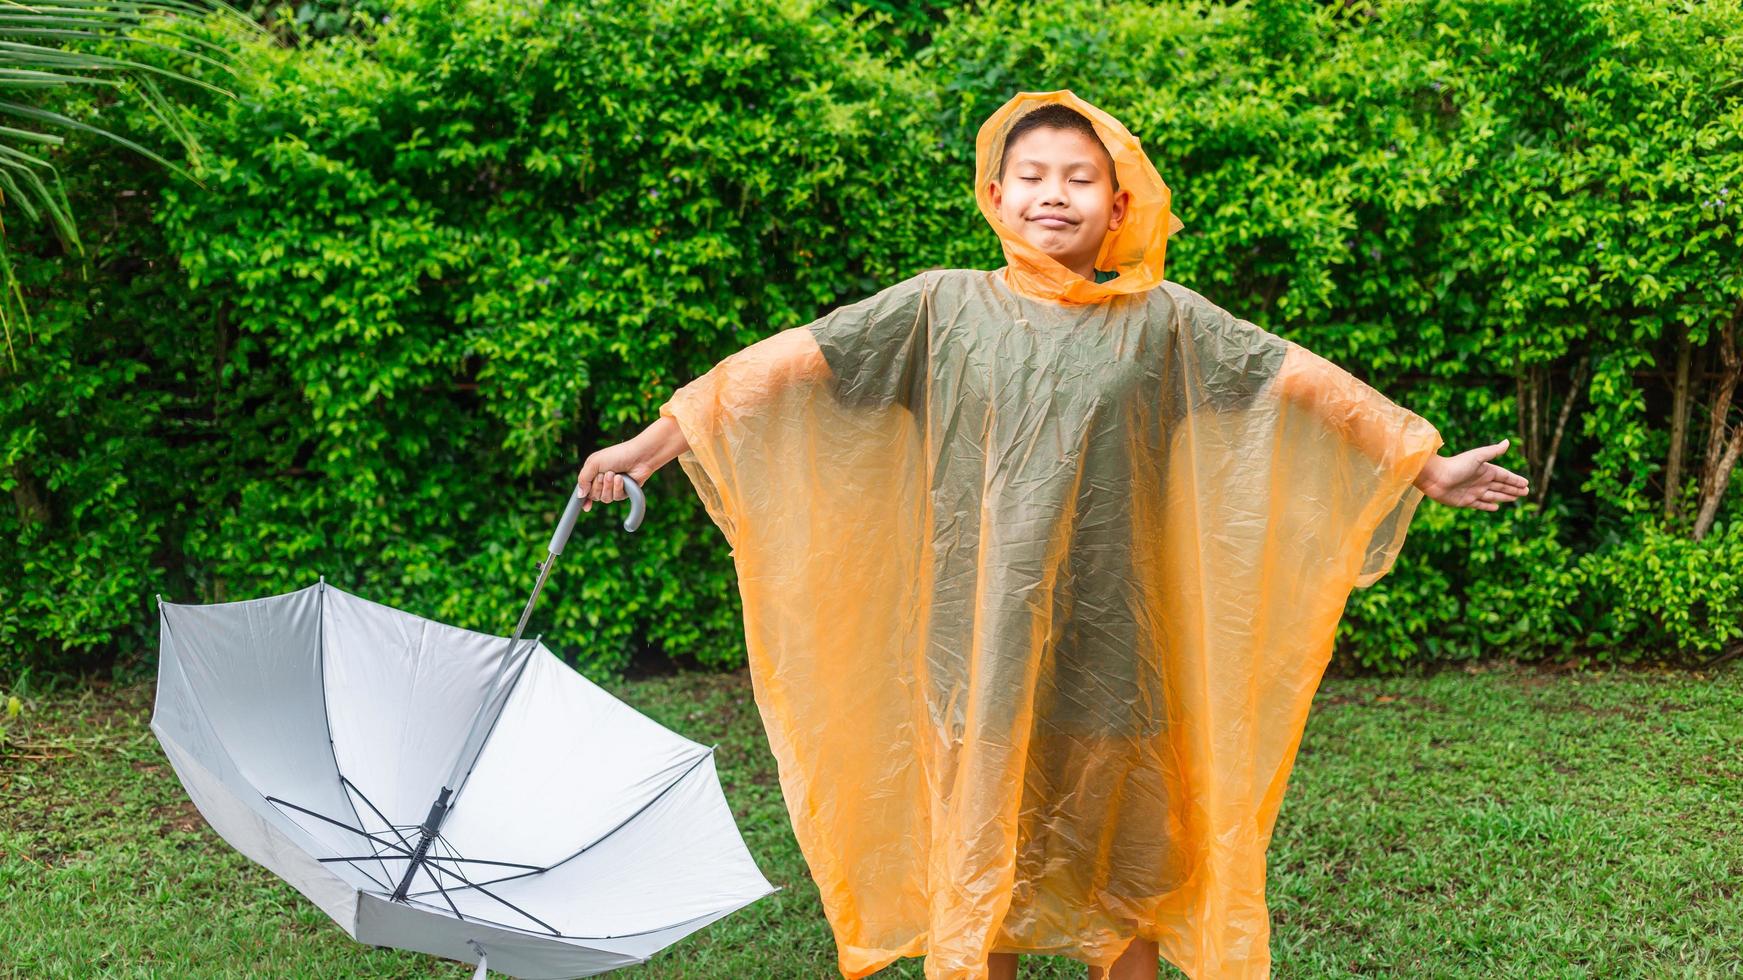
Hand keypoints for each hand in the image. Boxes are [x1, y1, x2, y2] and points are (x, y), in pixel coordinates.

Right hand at [576, 436, 656, 512]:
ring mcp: (613, 487)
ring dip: (608, 486)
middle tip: (604, 474)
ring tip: (614, 474)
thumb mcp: (594, 462)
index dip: (583, 498)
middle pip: (593, 496)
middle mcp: (602, 481)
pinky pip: (616, 497)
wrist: (639, 456)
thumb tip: (580, 495)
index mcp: (593, 472)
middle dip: (598, 486)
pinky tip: (622, 478)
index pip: (585, 489)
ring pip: (605, 498)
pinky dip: (618, 487)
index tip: (585, 506)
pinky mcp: (624, 492)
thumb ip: (583, 478)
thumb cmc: (617, 455)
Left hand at [1416, 438, 1530, 510]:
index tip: (1527, 483)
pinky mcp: (1465, 501)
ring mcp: (1473, 492)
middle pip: (1501, 486)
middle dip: (1514, 489)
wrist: (1434, 477)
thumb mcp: (1476, 457)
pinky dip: (1488, 506)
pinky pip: (1480, 504)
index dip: (1515, 480)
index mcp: (1485, 470)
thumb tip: (1508, 442)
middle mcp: (1480, 481)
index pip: (1504, 476)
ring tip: (1515, 498)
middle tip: (1526, 492)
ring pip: (1494, 495)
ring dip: (1505, 497)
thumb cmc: (1455, 465)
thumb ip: (1492, 451)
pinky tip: (1496, 507)